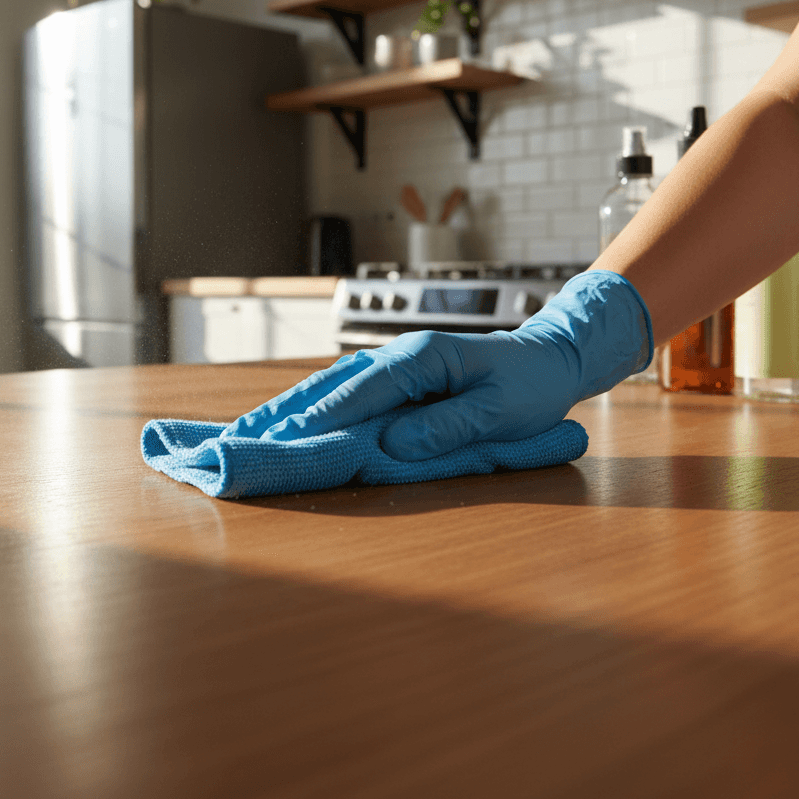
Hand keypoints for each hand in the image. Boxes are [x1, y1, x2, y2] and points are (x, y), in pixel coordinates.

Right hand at [224, 271, 651, 460]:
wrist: (549, 360)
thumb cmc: (529, 386)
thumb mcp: (499, 411)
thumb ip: (446, 426)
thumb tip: (392, 444)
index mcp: (423, 357)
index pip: (364, 387)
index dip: (327, 414)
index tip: (291, 436)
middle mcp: (400, 354)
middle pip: (335, 382)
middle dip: (292, 409)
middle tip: (248, 434)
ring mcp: (395, 363)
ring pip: (334, 384)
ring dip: (294, 406)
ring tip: (254, 428)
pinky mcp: (396, 377)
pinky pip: (347, 391)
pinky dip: (316, 405)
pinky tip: (293, 419)